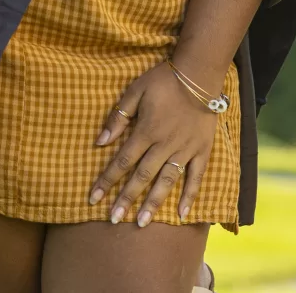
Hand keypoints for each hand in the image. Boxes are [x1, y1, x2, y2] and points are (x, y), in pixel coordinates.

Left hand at [91, 61, 220, 225]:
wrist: (199, 72)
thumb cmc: (164, 80)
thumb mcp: (135, 91)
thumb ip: (119, 116)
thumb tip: (99, 141)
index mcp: (146, 131)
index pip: (122, 161)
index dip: (106, 180)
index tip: (93, 198)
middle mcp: (164, 144)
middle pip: (142, 176)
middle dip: (126, 198)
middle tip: (114, 220)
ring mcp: (185, 148)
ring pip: (167, 180)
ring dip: (153, 202)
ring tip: (142, 222)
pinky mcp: (202, 149)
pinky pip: (196, 175)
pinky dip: (190, 195)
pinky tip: (183, 214)